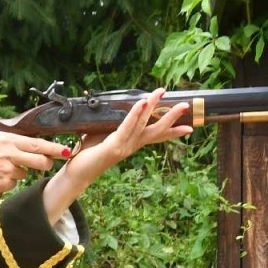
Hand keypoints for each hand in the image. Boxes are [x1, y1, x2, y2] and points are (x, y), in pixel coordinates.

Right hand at [0, 128, 71, 203]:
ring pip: (24, 174)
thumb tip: (9, 133)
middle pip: (40, 162)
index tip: (66, 151)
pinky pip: (12, 184)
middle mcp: (10, 155)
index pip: (38, 144)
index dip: (54, 148)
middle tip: (43, 164)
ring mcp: (7, 172)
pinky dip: (6, 181)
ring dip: (18, 172)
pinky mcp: (3, 185)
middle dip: (45, 164)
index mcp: (7, 140)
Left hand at [65, 89, 193, 183]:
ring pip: (144, 124)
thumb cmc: (88, 154)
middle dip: (171, 117)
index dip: (172, 131)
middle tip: (186, 106)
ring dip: (153, 107)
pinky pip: (127, 126)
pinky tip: (142, 103)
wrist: (77, 173)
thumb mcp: (102, 135)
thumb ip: (111, 124)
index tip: (190, 127)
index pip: (155, 136)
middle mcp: (132, 145)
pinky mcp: (114, 146)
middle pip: (156, 130)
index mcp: (132, 143)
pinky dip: (135, 114)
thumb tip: (113, 108)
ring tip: (161, 93)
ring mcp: (125, 146)